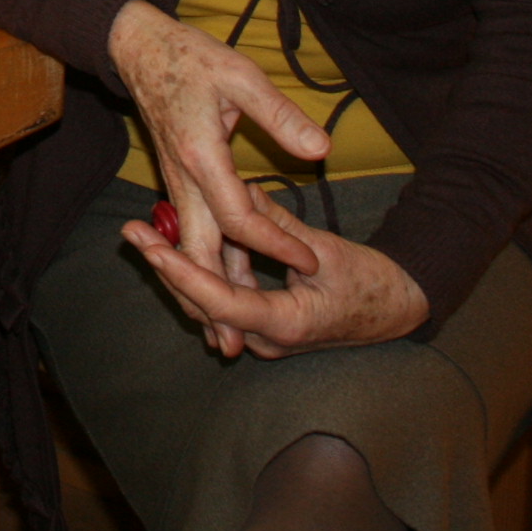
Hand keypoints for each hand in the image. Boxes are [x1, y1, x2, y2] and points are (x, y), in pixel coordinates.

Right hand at [106, 0, 332, 355]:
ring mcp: (174, 184)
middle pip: (199, 252)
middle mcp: (181, 180)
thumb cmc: (190, 58)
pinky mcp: (175, 183)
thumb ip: (280, 115)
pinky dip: (202, 267)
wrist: (137, 49)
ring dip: (206, 293)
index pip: (239, 216)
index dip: (275, 244)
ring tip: (224, 336)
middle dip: (218, 300)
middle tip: (237, 344)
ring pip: (190, 251)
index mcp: (199, 155)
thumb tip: (320, 148)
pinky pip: (188, 236)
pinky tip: (221, 286)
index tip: (309, 262)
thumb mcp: (241, 76)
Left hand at [120, 213, 429, 356]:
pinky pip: (226, 301)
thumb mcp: (323, 247)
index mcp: (286, 323)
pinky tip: (181, 243)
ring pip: (210, 306)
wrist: (398, 307)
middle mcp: (267, 339)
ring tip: (145, 233)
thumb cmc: (370, 280)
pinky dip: (206, 273)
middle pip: (203, 308)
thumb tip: (238, 191)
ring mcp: (264, 337)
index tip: (151, 248)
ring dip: (180, 270)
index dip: (182, 274)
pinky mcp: (265, 325)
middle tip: (133, 232)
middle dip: (166, 269)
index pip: (219, 302)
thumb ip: (277, 224)